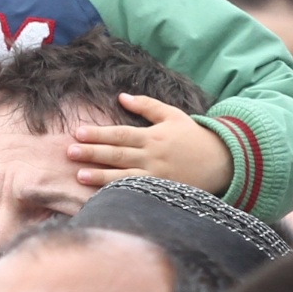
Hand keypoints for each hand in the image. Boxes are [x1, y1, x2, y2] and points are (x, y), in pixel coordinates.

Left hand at [67, 94, 234, 194]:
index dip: (98, 134)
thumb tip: (122, 96)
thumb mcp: (173, 115)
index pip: (120, 134)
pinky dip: (120, 194)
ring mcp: (157, 176)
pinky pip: (137, 193)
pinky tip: (102, 196)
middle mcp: (152, 156)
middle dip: (92, 153)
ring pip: (123, 176)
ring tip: (79, 175)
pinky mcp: (162, 191)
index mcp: (152, 136)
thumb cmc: (194, 137)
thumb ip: (147, 105)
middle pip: (117, 154)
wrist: (223, 162)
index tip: (77, 133)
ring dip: (100, 176)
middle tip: (69, 152)